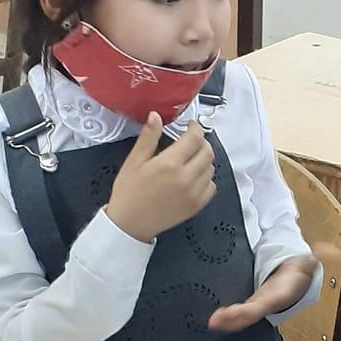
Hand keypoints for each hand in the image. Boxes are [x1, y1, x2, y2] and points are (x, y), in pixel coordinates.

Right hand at [103, 114, 216, 241]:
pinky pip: (211, 186)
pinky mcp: (196, 206)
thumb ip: (148, 137)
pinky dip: (206, 178)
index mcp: (169, 164)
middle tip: (191, 141)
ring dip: (203, 159)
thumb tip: (156, 116)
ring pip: (211, 168)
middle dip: (201, 142)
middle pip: (207, 152)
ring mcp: (193, 193)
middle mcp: (186, 178)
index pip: (194, 138)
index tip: (191, 126)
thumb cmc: (129, 193)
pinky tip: (192, 177)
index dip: (195, 128)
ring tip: (189, 159)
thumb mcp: (134, 161)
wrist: (130, 224)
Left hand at [209, 247, 330, 331]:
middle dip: (236, 318)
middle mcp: (268, 304)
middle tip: (218, 319)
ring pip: (243, 318)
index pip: (266, 303)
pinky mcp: (249, 306)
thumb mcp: (307, 262)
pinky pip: (237, 315)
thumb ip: (319, 255)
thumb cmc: (298, 272)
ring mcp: (258, 306)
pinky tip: (214, 320)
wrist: (294, 282)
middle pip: (251, 314)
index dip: (252, 309)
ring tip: (213, 322)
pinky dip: (226, 319)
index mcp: (280, 294)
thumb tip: (333, 249)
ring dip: (228, 322)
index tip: (241, 311)